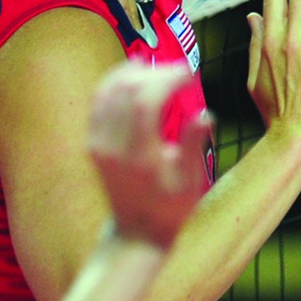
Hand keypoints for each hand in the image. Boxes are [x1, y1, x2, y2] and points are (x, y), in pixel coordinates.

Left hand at [87, 63, 212, 246]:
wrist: (135, 233)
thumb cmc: (169, 208)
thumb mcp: (189, 182)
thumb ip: (193, 145)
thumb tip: (206, 114)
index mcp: (140, 155)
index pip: (146, 101)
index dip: (169, 79)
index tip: (192, 75)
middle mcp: (114, 146)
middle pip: (128, 90)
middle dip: (156, 72)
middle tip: (181, 72)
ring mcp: (99, 143)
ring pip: (109, 90)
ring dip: (135, 72)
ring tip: (160, 68)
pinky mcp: (94, 142)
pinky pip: (98, 100)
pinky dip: (114, 80)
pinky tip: (132, 73)